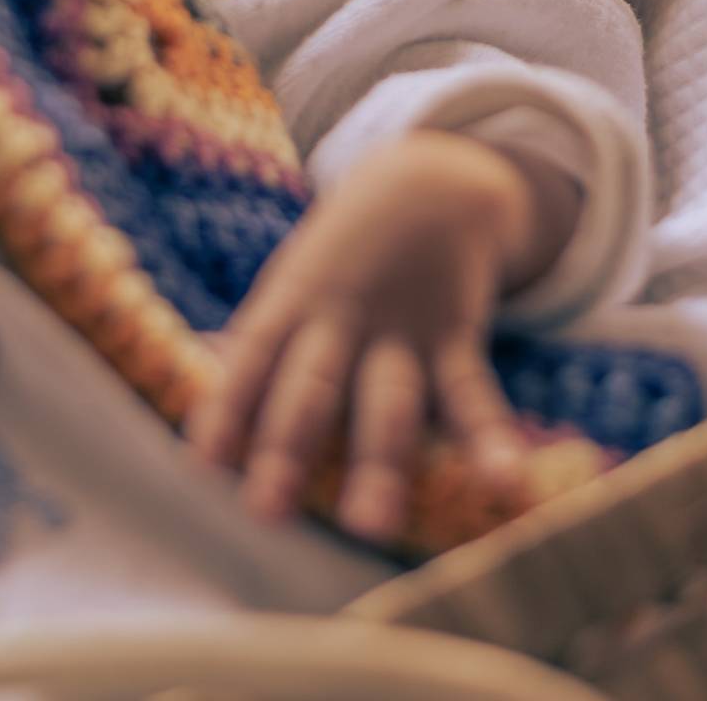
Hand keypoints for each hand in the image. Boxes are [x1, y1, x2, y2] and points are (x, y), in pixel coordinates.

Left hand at [185, 132, 573, 542]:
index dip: (227, 406)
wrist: (429, 182)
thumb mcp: (293, 281)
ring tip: (371, 525)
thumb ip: (260, 349)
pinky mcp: (455, 335)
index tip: (204, 461)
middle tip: (268, 510)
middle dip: (289, 447)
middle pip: (312, 386)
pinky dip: (490, 438)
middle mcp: (342, 318)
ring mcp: (401, 329)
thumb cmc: (341, 256)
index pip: (252, 356)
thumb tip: (202, 424)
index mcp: (293, 302)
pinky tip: (504, 482)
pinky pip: (472, 392)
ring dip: (380, 464)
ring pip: (388, 402)